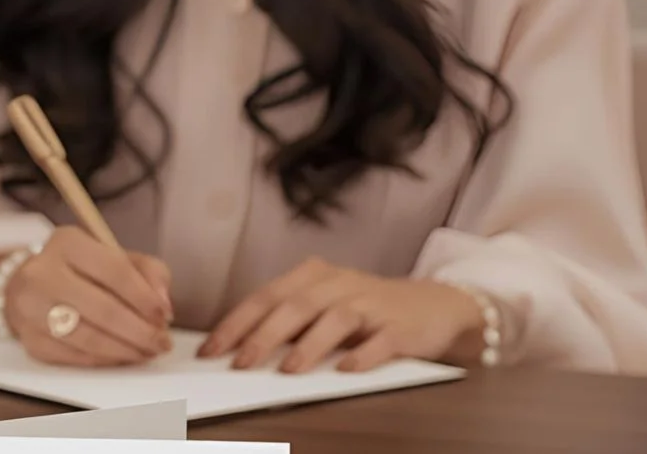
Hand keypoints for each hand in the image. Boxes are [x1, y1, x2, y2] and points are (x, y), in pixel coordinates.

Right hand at [3, 226, 173, 366]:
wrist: (27, 285)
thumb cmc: (80, 270)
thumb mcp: (114, 256)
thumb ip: (148, 271)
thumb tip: (163, 305)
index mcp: (68, 243)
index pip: (115, 271)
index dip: (145, 297)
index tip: (165, 316)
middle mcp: (42, 273)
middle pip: (103, 310)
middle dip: (141, 332)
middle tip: (162, 342)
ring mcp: (30, 308)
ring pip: (89, 339)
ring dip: (126, 350)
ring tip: (147, 352)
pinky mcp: (30, 339)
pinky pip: (76, 357)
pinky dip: (105, 360)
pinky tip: (122, 356)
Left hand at [197, 257, 484, 373]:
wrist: (435, 306)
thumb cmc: (367, 310)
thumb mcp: (324, 306)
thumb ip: (289, 321)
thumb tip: (240, 349)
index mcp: (314, 276)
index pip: (266, 296)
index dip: (237, 322)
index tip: (211, 350)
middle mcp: (340, 284)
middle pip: (295, 305)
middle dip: (263, 335)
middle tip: (240, 363)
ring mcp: (372, 303)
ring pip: (335, 318)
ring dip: (308, 345)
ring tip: (287, 370)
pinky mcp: (401, 327)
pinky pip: (381, 340)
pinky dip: (362, 355)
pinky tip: (346, 370)